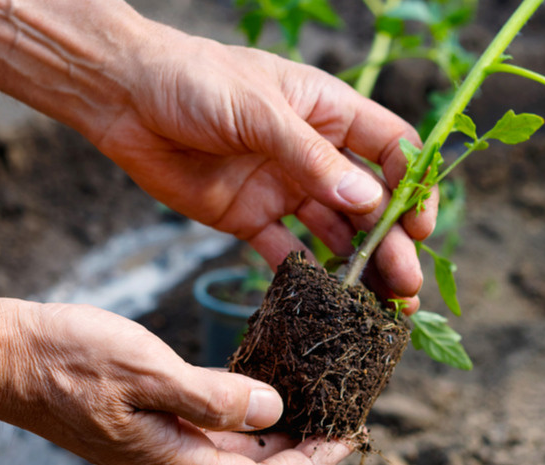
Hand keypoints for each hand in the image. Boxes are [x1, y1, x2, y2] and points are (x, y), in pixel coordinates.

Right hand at [0, 302, 351, 464]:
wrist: (1, 353)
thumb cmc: (64, 358)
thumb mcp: (144, 369)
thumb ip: (210, 397)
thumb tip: (274, 411)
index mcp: (169, 458)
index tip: (345, 436)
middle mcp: (165, 460)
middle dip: (299, 451)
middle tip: (336, 414)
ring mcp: (151, 443)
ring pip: (228, 452)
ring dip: (271, 433)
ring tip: (307, 400)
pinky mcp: (141, 422)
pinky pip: (203, 430)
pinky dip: (237, 415)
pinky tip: (251, 387)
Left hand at [94, 31, 437, 310]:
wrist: (124, 97)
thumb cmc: (194, 80)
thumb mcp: (260, 110)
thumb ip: (313, 158)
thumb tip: (369, 201)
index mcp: (327, 112)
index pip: (390, 149)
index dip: (412, 186)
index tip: (420, 226)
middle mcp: (312, 153)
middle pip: (368, 202)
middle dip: (391, 242)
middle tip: (406, 285)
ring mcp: (281, 187)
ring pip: (333, 233)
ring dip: (358, 265)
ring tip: (378, 305)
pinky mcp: (248, 216)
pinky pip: (283, 251)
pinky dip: (303, 275)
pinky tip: (322, 300)